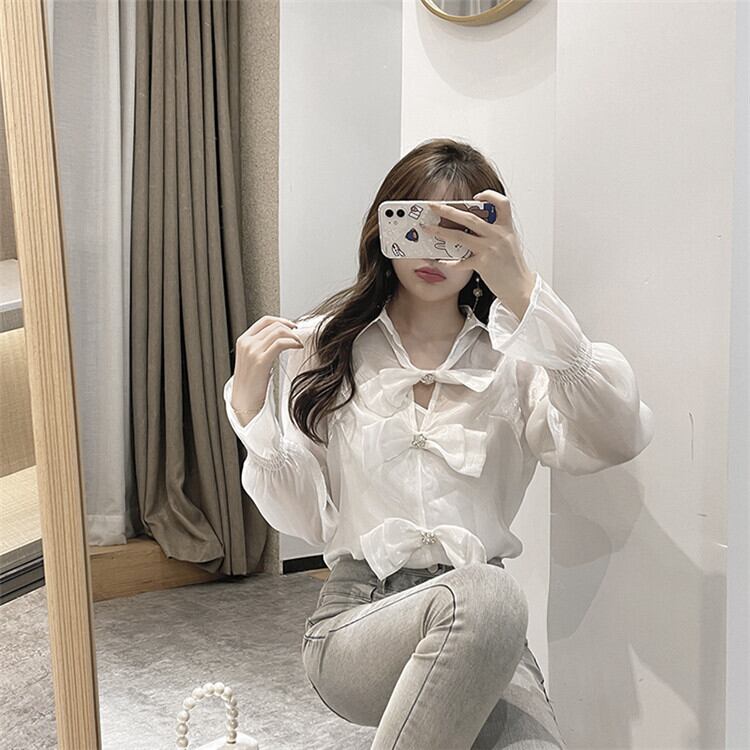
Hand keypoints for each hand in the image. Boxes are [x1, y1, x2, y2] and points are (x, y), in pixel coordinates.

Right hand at [231, 315, 302, 423]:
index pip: (265, 320)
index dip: (282, 320)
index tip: (293, 325)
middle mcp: (246, 343)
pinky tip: (298, 347)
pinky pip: (280, 343)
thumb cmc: (251, 383)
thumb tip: (282, 338)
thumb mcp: (253, 359)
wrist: (244, 401)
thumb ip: (262, 346)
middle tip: (300, 336)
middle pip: (274, 324)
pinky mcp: (260, 361)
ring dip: (293, 335)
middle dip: (291, 328)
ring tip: (300, 343)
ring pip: (278, 331)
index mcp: (243, 340)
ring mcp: (252, 351)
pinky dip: (292, 342)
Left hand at [420, 189, 535, 319]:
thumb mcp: (509, 244)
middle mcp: (498, 235)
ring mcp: (490, 249)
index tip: (476, 196)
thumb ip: (495, 233)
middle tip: (432, 206)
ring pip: (460, 236)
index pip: (501, 203)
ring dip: (440, 231)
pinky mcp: (483, 264)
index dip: (489, 195)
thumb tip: (473, 228)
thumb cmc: (513, 268)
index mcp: (506, 228)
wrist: (521, 288)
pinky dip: (448, 262)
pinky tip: (439, 261)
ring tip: (426, 228)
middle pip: (470, 217)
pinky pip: (460, 261)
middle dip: (448, 210)